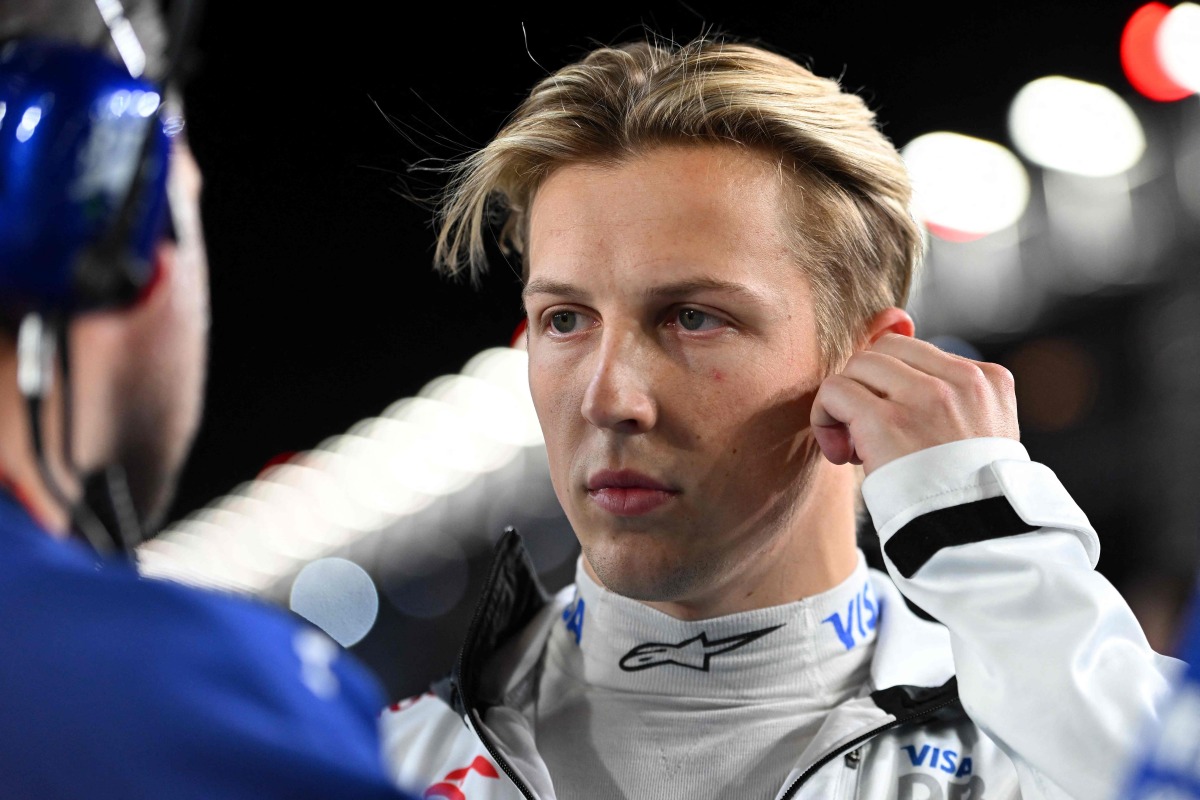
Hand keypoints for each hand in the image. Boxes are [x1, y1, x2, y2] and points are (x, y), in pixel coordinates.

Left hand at [810, 333, 1019, 474]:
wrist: (974, 540)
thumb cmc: (965, 494)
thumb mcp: (970, 430)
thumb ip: (937, 381)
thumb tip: (893, 318)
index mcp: (989, 380)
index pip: (916, 352)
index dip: (891, 385)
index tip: (894, 426)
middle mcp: (961, 381)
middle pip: (883, 352)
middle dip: (867, 389)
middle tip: (868, 436)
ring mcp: (926, 398)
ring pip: (857, 366)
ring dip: (845, 403)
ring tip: (856, 448)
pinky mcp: (888, 421)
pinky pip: (835, 391)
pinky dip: (825, 416)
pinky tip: (841, 452)